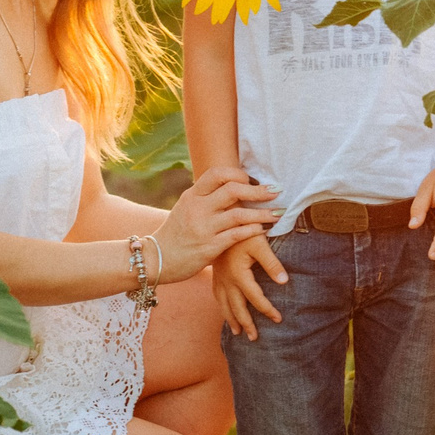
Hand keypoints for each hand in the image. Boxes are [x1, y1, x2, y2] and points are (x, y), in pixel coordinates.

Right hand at [154, 165, 278, 285]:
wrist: (156, 260)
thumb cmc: (176, 234)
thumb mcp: (185, 208)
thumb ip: (205, 198)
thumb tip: (231, 186)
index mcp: (192, 196)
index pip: (217, 174)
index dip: (237, 174)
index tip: (251, 180)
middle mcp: (197, 209)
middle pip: (232, 190)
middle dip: (258, 190)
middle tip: (276, 192)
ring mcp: (203, 228)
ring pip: (238, 214)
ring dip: (262, 213)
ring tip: (278, 213)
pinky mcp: (209, 247)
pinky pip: (236, 235)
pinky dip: (253, 230)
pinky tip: (264, 229)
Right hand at [213, 233, 285, 339]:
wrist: (220, 221)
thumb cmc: (243, 230)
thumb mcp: (260, 243)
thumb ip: (272, 263)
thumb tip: (284, 282)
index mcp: (238, 274)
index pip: (255, 298)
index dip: (267, 310)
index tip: (278, 319)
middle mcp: (226, 280)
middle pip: (236, 308)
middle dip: (246, 324)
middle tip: (255, 338)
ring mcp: (219, 278)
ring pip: (224, 305)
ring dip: (231, 320)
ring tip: (237, 333)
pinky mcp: (215, 274)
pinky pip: (217, 296)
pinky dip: (222, 308)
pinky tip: (225, 312)